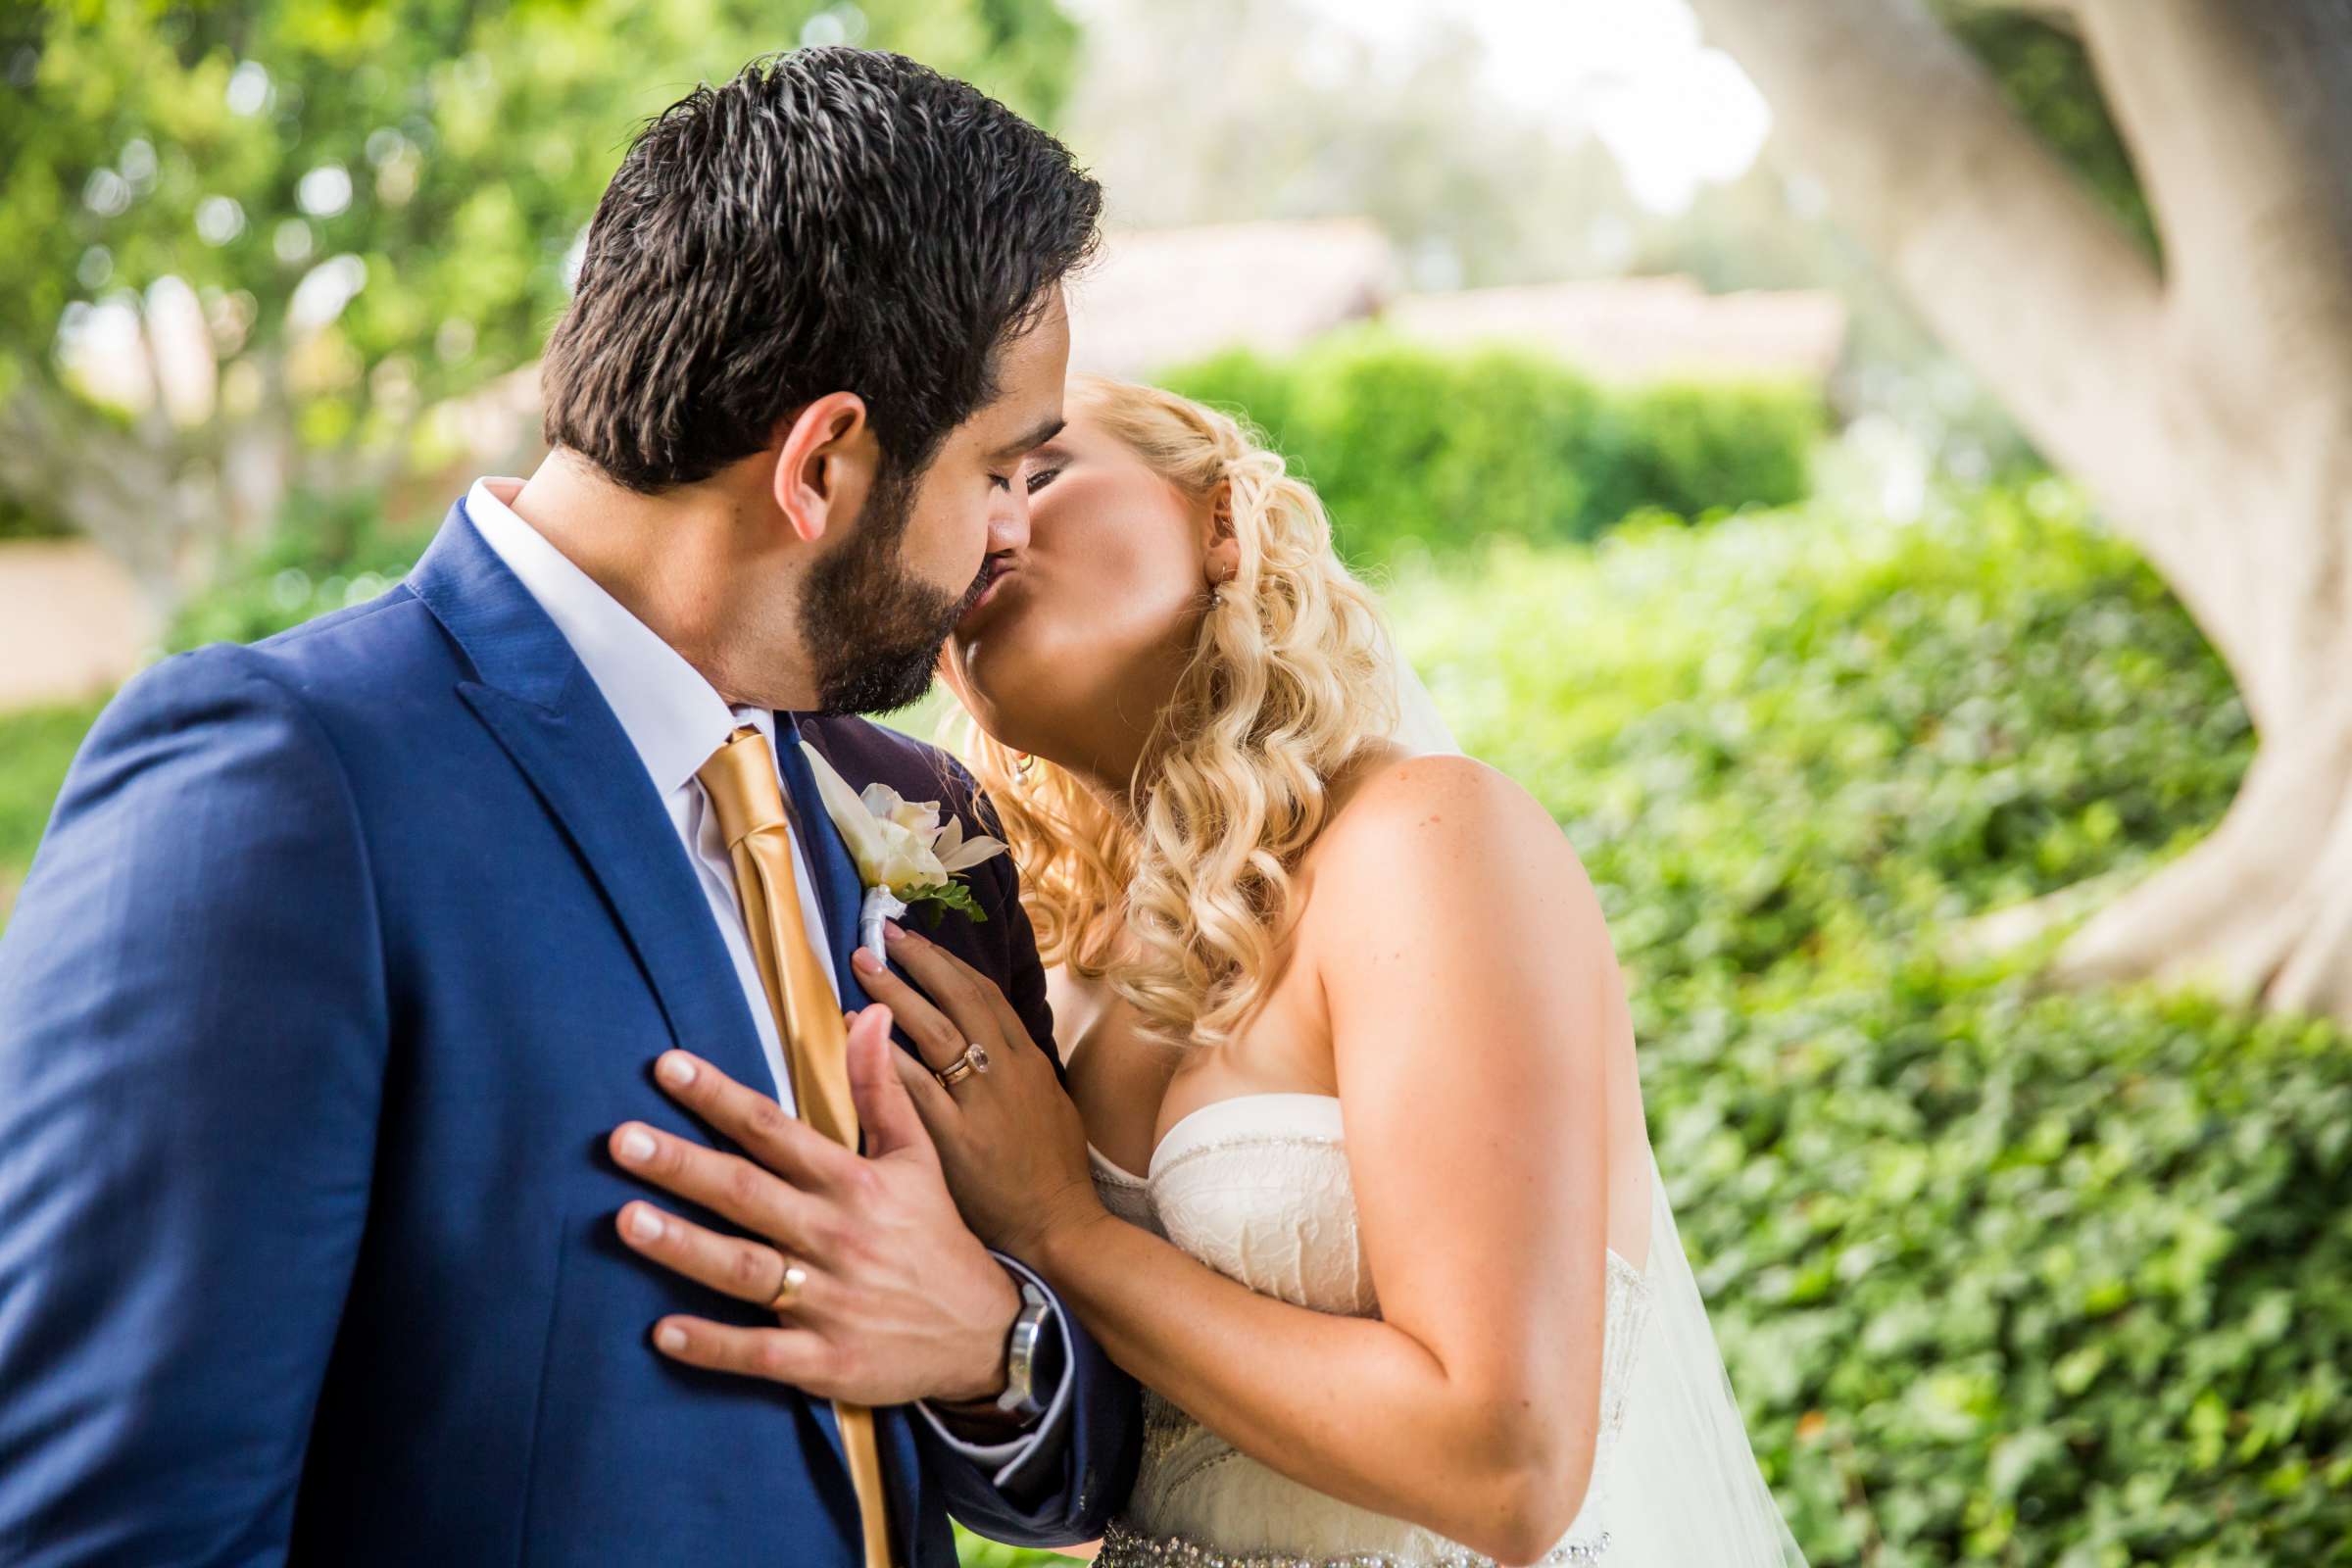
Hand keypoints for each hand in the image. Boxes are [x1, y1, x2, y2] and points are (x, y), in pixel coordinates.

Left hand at [607, 1005, 1020, 1405]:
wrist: (986, 1333)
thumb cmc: (936, 1236)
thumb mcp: (917, 1157)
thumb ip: (880, 1088)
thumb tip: (868, 1013)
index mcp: (854, 1183)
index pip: (774, 1130)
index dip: (720, 1097)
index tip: (667, 1067)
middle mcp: (838, 1236)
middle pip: (749, 1193)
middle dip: (684, 1165)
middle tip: (620, 1140)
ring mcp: (831, 1301)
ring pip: (747, 1270)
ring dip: (686, 1247)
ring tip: (626, 1221)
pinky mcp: (827, 1361)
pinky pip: (762, 1353)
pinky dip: (714, 1345)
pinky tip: (664, 1332)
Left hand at [848, 921, 1106, 1260]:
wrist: (1058, 1229)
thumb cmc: (1050, 1176)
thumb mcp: (1047, 1109)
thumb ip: (1016, 1073)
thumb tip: (985, 1042)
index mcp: (1028, 1063)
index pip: (986, 995)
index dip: (947, 963)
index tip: (916, 941)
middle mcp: (1007, 1073)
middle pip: (961, 999)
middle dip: (919, 962)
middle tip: (880, 938)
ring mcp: (982, 1104)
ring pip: (937, 1030)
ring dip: (897, 994)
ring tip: (863, 968)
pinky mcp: (954, 1140)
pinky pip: (915, 1085)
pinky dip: (884, 1053)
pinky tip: (855, 1032)